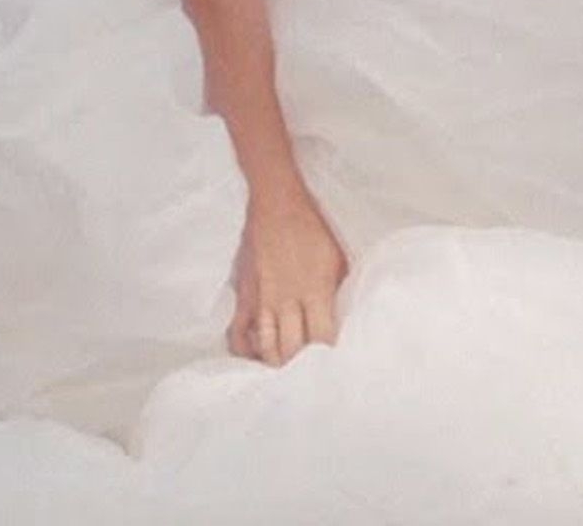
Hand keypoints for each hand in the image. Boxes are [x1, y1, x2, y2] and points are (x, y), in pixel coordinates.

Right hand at [228, 187, 345, 365]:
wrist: (276, 203)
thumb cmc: (312, 227)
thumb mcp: (337, 257)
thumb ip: (338, 290)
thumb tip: (344, 316)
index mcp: (315, 290)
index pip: (321, 338)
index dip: (328, 358)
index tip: (335, 368)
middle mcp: (287, 299)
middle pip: (292, 349)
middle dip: (302, 369)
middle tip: (310, 380)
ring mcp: (262, 299)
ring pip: (266, 346)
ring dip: (277, 364)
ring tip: (287, 375)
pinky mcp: (244, 295)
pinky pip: (238, 333)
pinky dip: (247, 351)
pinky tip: (257, 357)